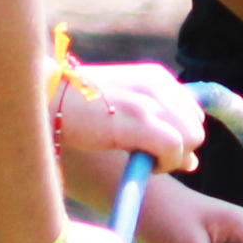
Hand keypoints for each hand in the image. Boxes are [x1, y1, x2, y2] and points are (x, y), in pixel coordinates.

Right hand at [53, 58, 200, 176]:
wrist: (47, 98)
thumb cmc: (80, 110)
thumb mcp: (126, 111)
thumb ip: (160, 128)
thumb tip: (193, 163)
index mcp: (158, 77)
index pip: (193, 114)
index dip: (179, 137)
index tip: (153, 147)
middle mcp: (159, 85)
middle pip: (196, 129)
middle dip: (178, 149)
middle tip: (147, 156)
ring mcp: (150, 101)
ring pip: (191, 139)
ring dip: (171, 158)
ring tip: (141, 159)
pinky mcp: (141, 120)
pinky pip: (175, 149)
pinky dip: (163, 164)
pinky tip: (139, 163)